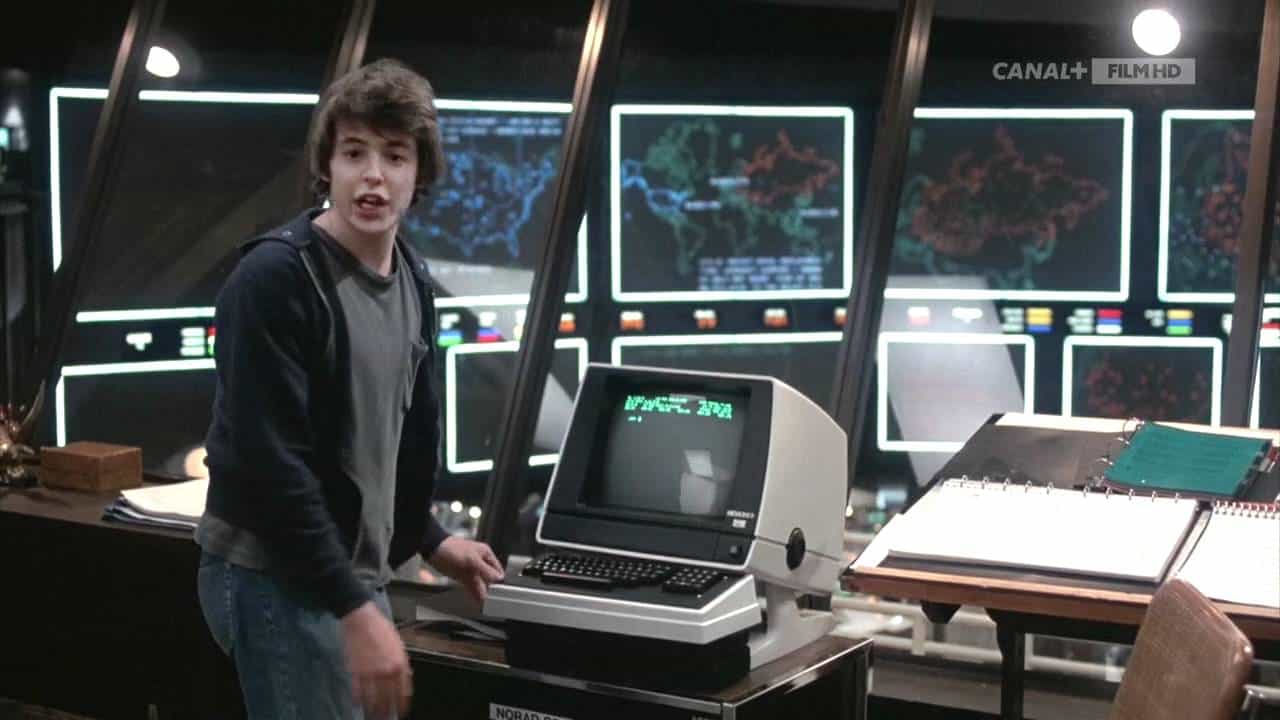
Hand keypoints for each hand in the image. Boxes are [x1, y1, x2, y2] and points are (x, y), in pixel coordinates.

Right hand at [341, 602, 411, 718]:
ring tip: (372, 716)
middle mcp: (387, 672)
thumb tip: (406, 676)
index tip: (401, 712)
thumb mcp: (399, 645)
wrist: (362, 621)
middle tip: (386, 718)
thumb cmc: (382, 629)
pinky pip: (358, 691)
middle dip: (387, 711)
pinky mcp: (356, 672)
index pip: (403, 692)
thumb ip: (403, 663)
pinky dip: (358, 700)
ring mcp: (371, 673)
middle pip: (388, 699)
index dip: (402, 704)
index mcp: (400, 664)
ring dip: (373, 710)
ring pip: (372, 699)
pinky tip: (358, 705)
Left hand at [428, 536, 504, 603]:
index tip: (498, 591)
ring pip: (478, 583)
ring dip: (481, 592)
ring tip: (484, 601)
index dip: (498, 580)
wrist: (433, 550)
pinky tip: (477, 599)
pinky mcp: (461, 575)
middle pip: (488, 577)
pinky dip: (473, 592)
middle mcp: (478, 561)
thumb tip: (498, 578)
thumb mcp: (472, 560)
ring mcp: (470, 569)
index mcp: (485, 554)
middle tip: (491, 599)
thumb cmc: (452, 549)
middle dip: (489, 588)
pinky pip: (470, 585)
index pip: (496, 569)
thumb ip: (486, 570)